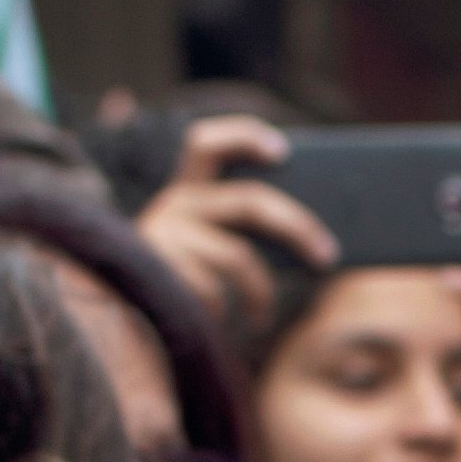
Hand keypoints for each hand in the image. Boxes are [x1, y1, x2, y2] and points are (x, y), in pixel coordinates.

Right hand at [134, 116, 333, 330]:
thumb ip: (243, 232)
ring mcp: (165, 237)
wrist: (131, 325)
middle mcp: (172, 205)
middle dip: (297, 226)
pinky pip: (216, 291)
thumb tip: (315, 242)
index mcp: (186, 191)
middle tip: (329, 254)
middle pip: (250, 201)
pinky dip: (230, 313)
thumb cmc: (184, 285)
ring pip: (239, 257)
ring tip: (263, 316)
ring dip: (262, 291)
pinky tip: (229, 324)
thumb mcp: (211, 248)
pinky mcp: (161, 272)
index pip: (205, 144)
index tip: (283, 149)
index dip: (243, 136)